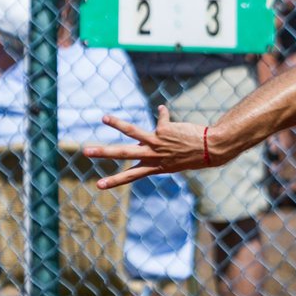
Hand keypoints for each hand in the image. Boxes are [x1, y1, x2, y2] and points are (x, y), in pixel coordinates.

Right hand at [83, 106, 214, 188]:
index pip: (131, 175)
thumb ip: (156, 146)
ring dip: (117, 124)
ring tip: (104, 117)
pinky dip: (163, 114)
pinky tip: (163, 110)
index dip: (114, 181)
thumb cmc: (192, 156)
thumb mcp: (172, 157)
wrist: (210, 150)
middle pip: (123, 154)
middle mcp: (153, 156)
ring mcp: (157, 142)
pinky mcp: (164, 130)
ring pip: (132, 132)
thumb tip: (149, 125)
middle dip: (103, 152)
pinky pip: (162, 118)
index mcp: (154, 167)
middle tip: (85, 151)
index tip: (98, 186)